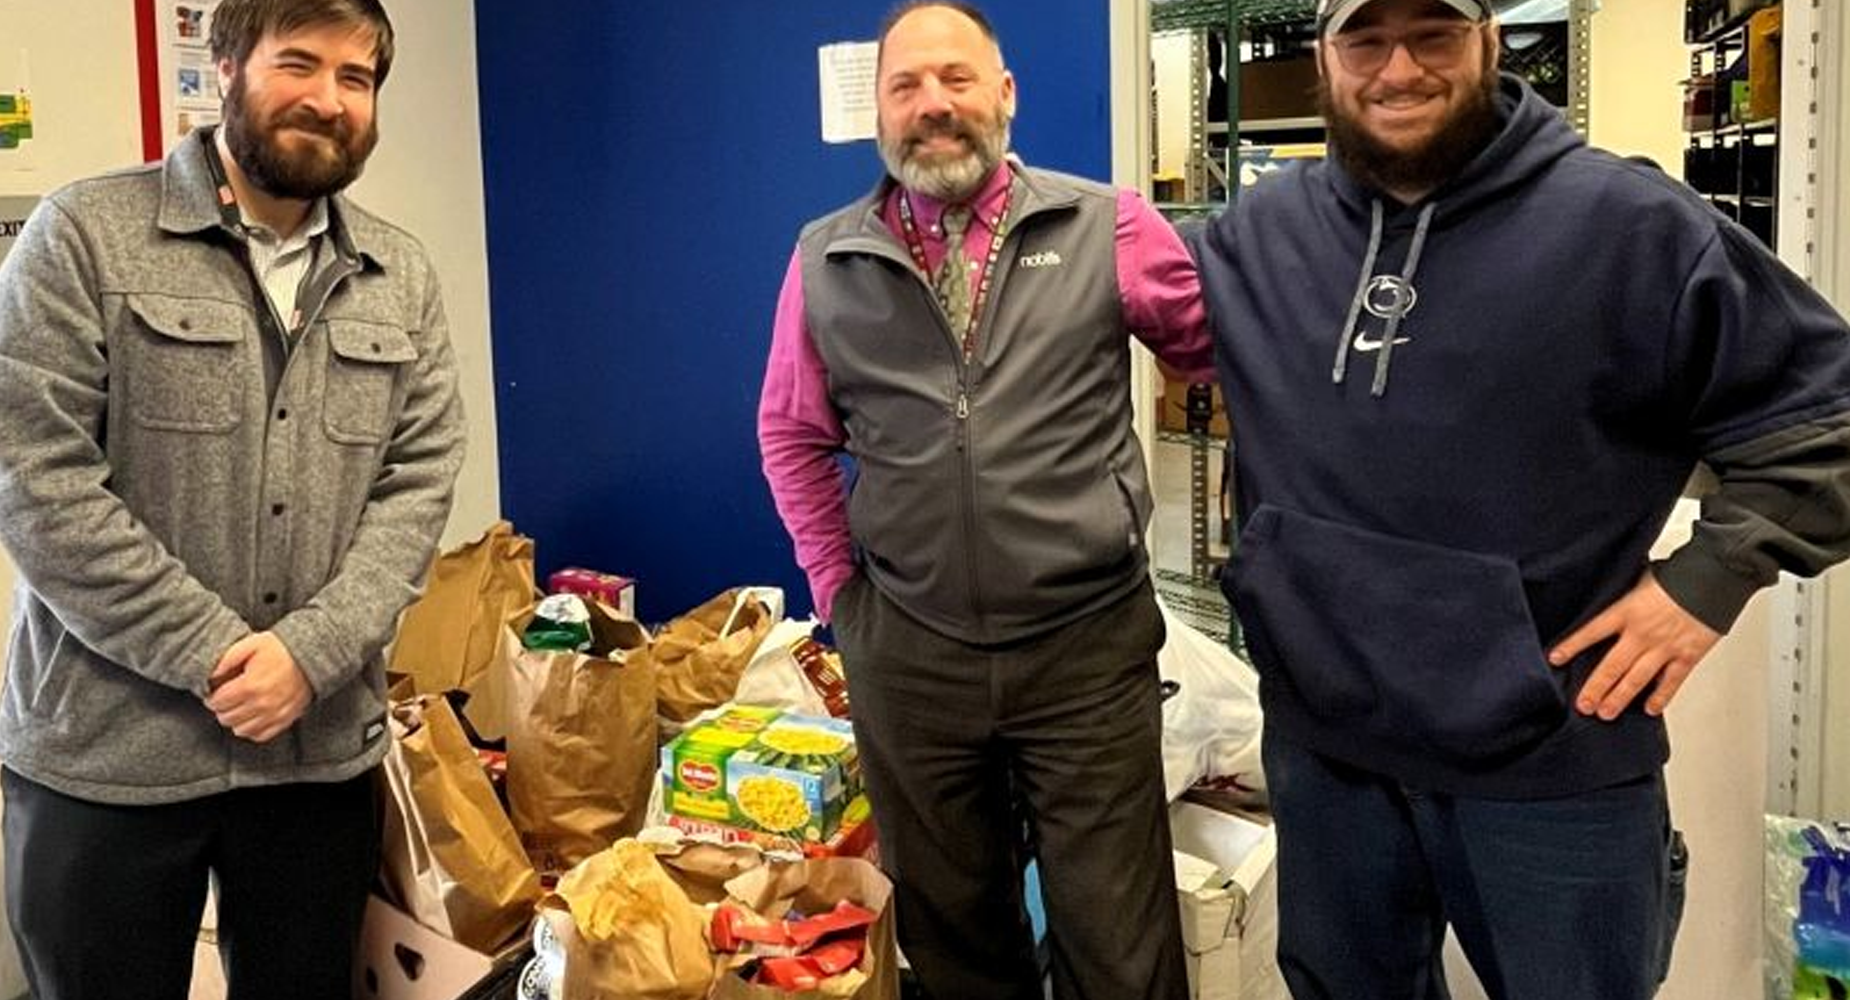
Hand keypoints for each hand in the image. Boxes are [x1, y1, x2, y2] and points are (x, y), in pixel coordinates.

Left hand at [205, 632, 312, 742]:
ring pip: (241, 730)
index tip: (215, 693)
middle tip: (226, 699)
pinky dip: (252, 729)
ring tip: (238, 708)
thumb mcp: (252, 643)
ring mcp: (274, 714)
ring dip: (235, 720)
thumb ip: (227, 658)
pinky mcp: (285, 720)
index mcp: (250, 685)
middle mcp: (262, 704)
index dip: (211, 698)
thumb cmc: (281, 649)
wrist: (312, 657)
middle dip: (222, 709)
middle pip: (226, 718)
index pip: (217, 702)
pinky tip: (252, 717)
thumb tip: (210, 675)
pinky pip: (260, 735)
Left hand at [1547, 571, 1720, 719]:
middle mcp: (1642, 633)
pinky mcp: (1687, 655)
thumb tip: (1608, 597)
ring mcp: (1665, 647)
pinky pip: (1671, 682)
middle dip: (1595, 688)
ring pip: (1636, 679)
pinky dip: (1660, 697)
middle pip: (1612, 666)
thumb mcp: (1642, 580)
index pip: (1592, 631)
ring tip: (1605, 713)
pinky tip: (1649, 709)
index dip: (1572, 646)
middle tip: (1583, 705)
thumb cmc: (1680, 575)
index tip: (1555, 659)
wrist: (1716, 577)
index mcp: (1628, 610)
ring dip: (1619, 698)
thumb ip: (1626, 597)